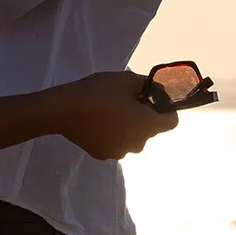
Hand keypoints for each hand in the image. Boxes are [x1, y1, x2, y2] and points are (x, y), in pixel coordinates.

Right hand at [51, 70, 177, 160]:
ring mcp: (120, 153)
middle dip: (143, 115)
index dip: (166, 108)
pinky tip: (97, 121)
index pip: (172, 122)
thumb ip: (147, 84)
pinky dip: (112, 134)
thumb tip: (156, 90)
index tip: (150, 98)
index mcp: (148, 125)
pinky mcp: (103, 155)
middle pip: (150, 130)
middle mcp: (138, 144)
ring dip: (127, 126)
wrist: (63, 110)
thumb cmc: (98, 92)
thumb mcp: (125, 79)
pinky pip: (115, 143)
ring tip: (109, 110)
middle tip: (125, 99)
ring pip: (132, 137)